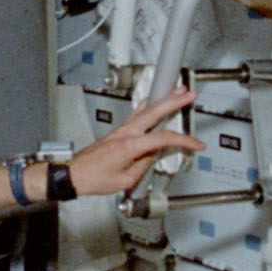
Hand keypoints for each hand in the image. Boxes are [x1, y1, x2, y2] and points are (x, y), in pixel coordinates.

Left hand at [68, 86, 202, 200]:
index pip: (164, 138)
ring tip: (176, 91)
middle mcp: (126, 132)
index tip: (196, 144)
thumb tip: (155, 153)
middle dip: (174, 101)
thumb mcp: (127, 179)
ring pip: (146, 108)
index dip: (184, 140)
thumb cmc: (95, 178)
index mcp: (130, 145)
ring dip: (162, 99)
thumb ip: (145, 164)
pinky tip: (154, 102)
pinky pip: (137, 113)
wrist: (75, 174)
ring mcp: (122, 129)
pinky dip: (149, 105)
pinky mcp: (119, 130)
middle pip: (155, 111)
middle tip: (189, 94)